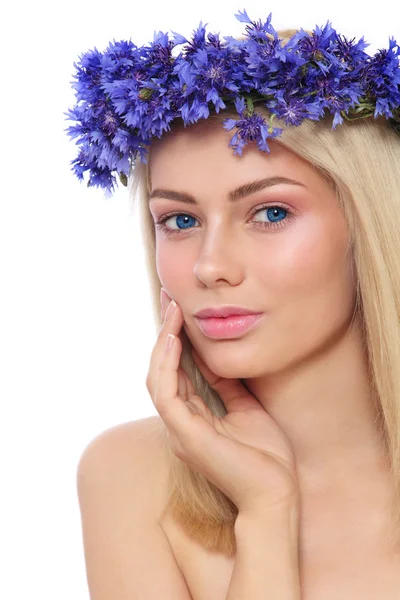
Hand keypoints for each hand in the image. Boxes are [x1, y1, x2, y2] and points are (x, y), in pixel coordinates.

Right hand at [145, 289, 299, 514]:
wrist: (277, 495)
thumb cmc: (266, 457)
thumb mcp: (245, 407)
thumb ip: (225, 385)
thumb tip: (215, 356)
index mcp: (193, 417)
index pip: (176, 371)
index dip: (175, 339)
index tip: (180, 309)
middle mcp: (180, 422)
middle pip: (162, 370)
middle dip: (165, 333)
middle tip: (170, 299)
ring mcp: (179, 430)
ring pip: (157, 378)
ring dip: (163, 342)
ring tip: (172, 312)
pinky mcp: (185, 435)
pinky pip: (166, 393)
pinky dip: (167, 364)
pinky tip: (174, 339)